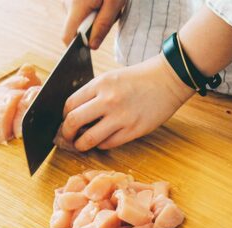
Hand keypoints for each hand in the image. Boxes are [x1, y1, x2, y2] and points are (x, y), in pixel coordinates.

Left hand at [59, 55, 194, 150]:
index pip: (69, 105)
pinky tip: (102, 140)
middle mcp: (108, 100)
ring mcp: (121, 117)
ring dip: (81, 145)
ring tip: (82, 144)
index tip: (66, 121)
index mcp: (100, 84)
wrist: (168, 80)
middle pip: (73, 122)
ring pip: (88, 139)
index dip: (64, 117)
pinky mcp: (133, 130)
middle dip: (66, 134)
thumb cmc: (138, 79)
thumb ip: (93, 94)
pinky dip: (101, 145)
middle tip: (68, 138)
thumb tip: (76, 115)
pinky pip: (108, 144)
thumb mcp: (111, 78)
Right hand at [62, 0, 125, 48]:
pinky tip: (103, 2)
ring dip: (95, 20)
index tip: (92, 46)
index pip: (67, 37)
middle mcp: (68, 4)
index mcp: (76, 6)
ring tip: (108, 5)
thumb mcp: (114, 3)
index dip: (78, 47)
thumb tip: (92, 46)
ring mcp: (69, 0)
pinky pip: (81, 12)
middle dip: (93, 30)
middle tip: (110, 15)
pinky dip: (93, 11)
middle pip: (74, 30)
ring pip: (79, 21)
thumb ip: (103, 25)